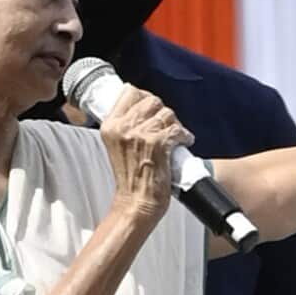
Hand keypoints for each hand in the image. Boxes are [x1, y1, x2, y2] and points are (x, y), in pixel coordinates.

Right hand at [99, 85, 191, 222]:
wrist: (136, 202)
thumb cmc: (130, 177)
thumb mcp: (118, 145)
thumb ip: (127, 125)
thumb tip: (146, 107)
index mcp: (110, 125)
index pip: (129, 92)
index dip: (146, 97)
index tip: (153, 108)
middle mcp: (123, 127)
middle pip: (152, 100)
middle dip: (163, 112)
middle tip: (167, 126)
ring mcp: (140, 134)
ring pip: (168, 113)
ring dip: (176, 125)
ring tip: (175, 138)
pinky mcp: (158, 143)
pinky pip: (178, 129)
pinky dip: (185, 136)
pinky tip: (184, 143)